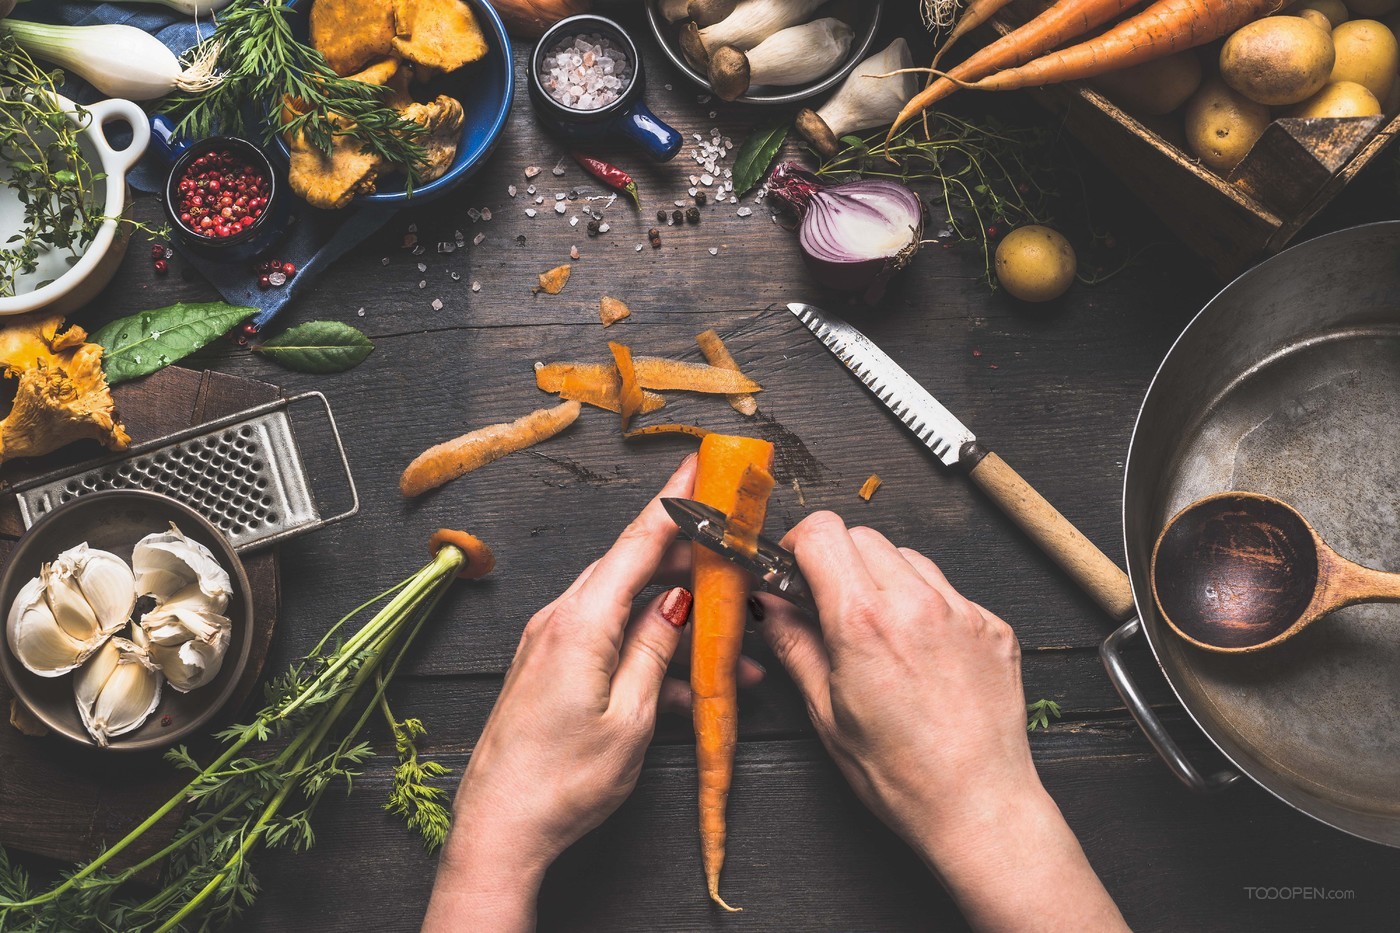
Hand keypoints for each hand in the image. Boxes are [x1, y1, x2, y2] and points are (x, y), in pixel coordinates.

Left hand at [424, 456, 760, 931]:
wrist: (498, 830)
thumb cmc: (562, 784)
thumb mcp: (630, 719)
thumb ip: (656, 651)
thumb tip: (678, 602)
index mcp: (581, 623)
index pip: (637, 542)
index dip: (675, 501)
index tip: (701, 463)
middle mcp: (560, 620)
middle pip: (633, 568)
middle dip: (687, 560)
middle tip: (733, 554)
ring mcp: (551, 643)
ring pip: (626, 608)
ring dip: (677, 621)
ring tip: (733, 648)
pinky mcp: (550, 668)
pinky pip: (608, 640)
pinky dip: (649, 652)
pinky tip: (689, 686)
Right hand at [756, 512, 1125, 931]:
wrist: (979, 807)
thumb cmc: (901, 775)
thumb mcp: (826, 712)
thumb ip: (794, 644)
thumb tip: (768, 605)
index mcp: (864, 622)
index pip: (823, 532)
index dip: (799, 544)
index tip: (794, 570)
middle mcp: (916, 603)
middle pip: (863, 536)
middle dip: (838, 559)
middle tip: (829, 603)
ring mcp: (962, 611)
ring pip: (908, 556)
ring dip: (882, 577)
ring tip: (877, 630)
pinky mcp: (993, 625)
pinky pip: (948, 589)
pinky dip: (925, 604)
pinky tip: (918, 650)